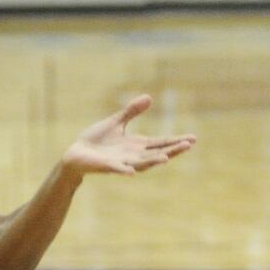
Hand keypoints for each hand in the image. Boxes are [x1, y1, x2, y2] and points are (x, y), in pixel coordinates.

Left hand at [61, 95, 195, 175]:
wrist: (76, 154)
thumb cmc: (96, 140)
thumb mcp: (116, 122)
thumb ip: (132, 111)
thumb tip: (149, 98)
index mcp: (137, 145)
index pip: (161, 142)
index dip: (176, 141)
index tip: (193, 139)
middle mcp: (133, 155)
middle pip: (157, 153)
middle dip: (173, 150)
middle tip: (189, 145)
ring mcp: (121, 162)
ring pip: (141, 163)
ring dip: (153, 161)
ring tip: (167, 158)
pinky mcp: (107, 166)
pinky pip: (117, 169)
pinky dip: (124, 170)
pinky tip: (132, 172)